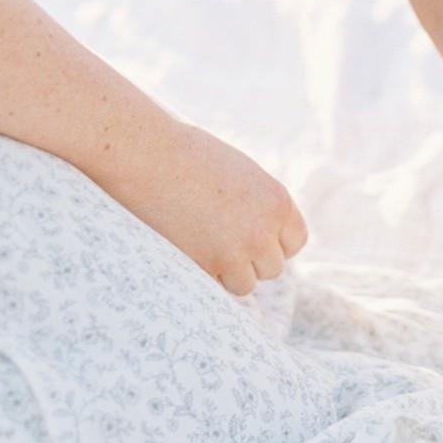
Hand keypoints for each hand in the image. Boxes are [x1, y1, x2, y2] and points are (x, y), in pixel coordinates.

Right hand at [110, 118, 307, 295]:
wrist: (147, 156)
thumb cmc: (189, 156)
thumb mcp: (241, 174)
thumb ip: (259, 206)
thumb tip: (266, 239)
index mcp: (277, 202)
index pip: (295, 241)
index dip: (274, 242)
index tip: (254, 238)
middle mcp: (262, 232)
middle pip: (272, 268)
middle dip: (251, 259)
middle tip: (222, 238)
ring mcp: (234, 254)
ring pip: (245, 284)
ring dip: (228, 272)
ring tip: (202, 243)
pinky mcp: (203, 268)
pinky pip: (214, 286)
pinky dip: (203, 275)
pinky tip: (186, 248)